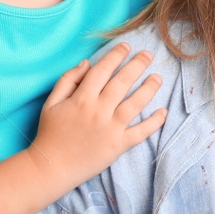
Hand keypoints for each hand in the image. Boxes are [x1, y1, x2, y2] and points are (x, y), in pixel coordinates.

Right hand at [26, 42, 165, 190]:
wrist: (51, 167)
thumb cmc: (50, 133)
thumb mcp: (51, 103)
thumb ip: (67, 80)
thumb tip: (87, 63)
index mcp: (81, 98)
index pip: (103, 70)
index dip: (116, 55)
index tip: (126, 46)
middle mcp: (99, 111)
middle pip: (122, 82)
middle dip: (137, 65)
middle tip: (148, 55)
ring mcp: (110, 129)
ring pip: (135, 104)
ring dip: (149, 88)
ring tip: (158, 77)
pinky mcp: (118, 146)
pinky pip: (140, 132)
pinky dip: (154, 122)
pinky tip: (164, 111)